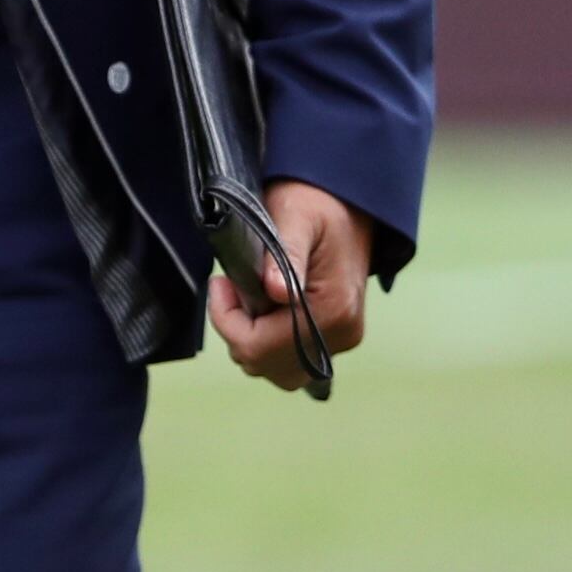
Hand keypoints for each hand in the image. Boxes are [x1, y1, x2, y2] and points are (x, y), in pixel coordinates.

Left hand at [207, 178, 370, 390]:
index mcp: (334, 309)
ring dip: (251, 339)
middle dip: (237, 330)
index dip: (226, 319)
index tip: (221, 282)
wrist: (349, 201)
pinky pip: (291, 361)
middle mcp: (342, 334)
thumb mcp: (296, 217)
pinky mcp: (337, 337)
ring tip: (249, 296)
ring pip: (276, 370)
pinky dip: (268, 342)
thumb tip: (276, 293)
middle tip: (233, 286)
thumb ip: (286, 254)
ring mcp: (342, 339)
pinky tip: (265, 308)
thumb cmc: (315, 202)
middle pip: (266, 365)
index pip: (259, 347)